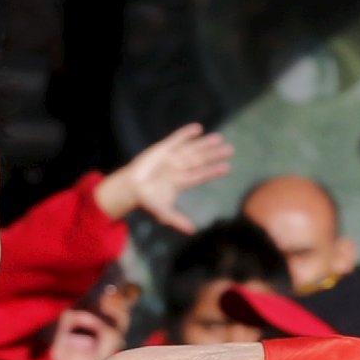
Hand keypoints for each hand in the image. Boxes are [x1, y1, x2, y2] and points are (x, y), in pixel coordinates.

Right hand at [95, 121, 234, 231]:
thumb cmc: (149, 200)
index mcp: (184, 181)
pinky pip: (175, 139)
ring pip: (191, 148)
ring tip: (218, 138)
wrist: (130, 187)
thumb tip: (192, 231)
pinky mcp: (162, 148)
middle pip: (200, 160)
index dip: (213, 171)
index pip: (201, 175)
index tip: (227, 167)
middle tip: (230, 149)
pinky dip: (185, 134)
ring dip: (204, 143)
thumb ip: (177, 220)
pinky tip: (198, 128)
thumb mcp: (162, 212)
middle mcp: (182, 168)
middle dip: (214, 155)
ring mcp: (173, 157)